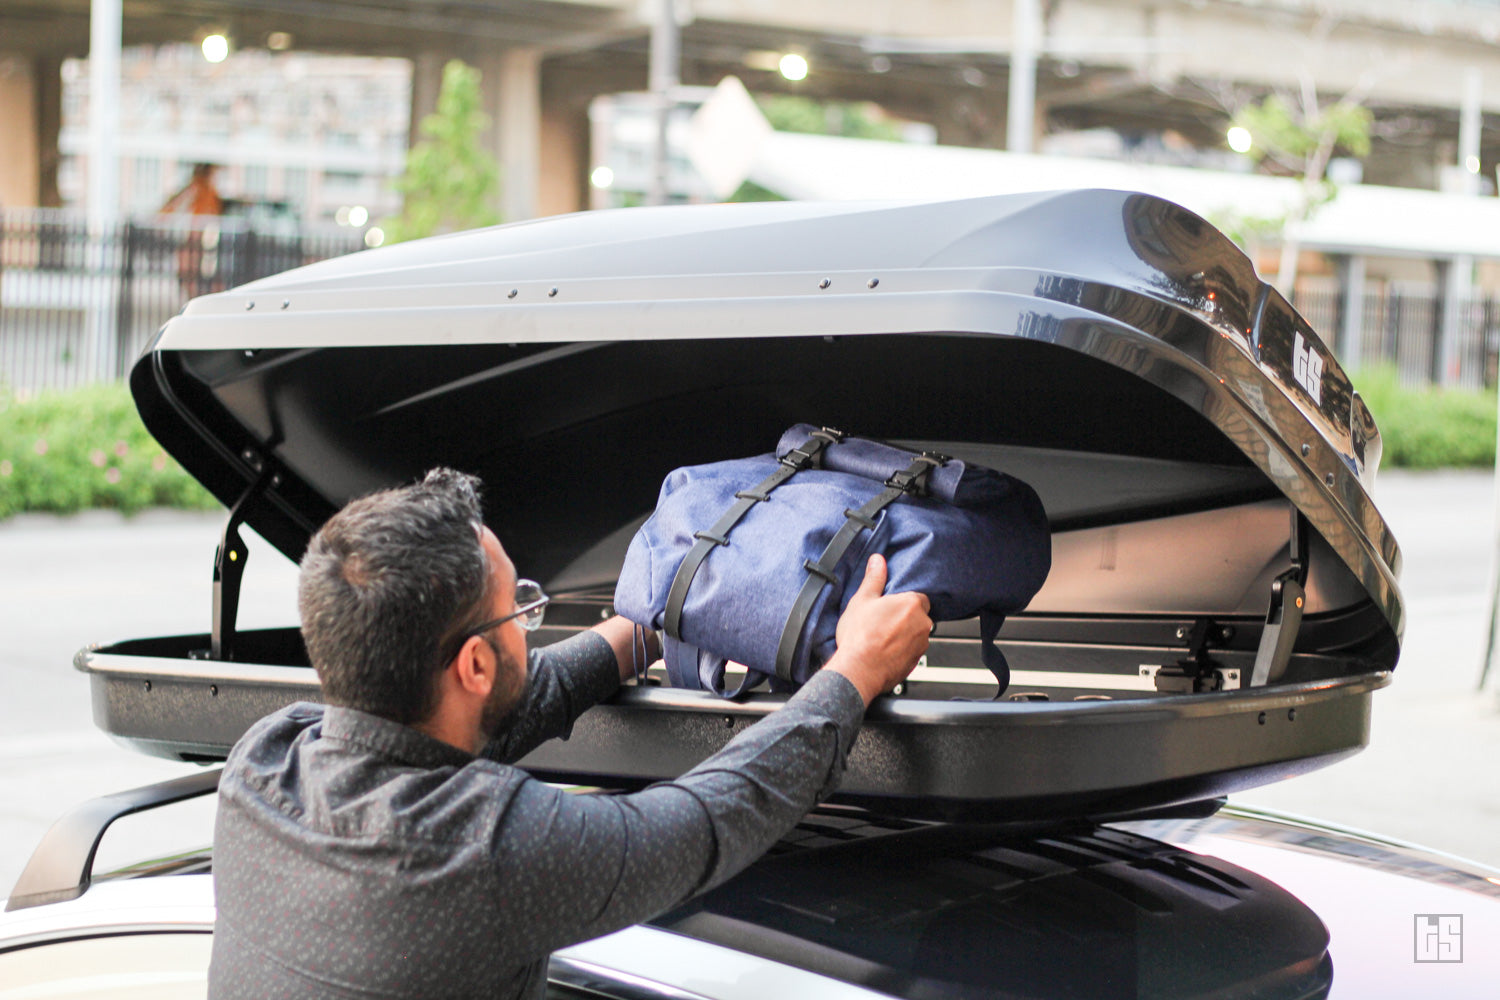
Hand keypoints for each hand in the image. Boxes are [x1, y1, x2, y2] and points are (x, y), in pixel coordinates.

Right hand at [826, 555, 930, 705]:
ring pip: (915, 635)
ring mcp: (921, 645)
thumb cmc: (860, 637)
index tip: (890, 606)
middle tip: (882, 622)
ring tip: (880, 638)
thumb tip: (878, 561)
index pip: (918, 597)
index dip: (903, 602)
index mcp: (912, 604)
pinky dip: (900, 651)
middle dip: (903, 619)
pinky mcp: (915, 663)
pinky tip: (883, 652)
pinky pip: (910, 652)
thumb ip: (874, 578)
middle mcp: (922, 624)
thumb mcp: (862, 599)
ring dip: (903, 635)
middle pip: (917, 617)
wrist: (859, 670)